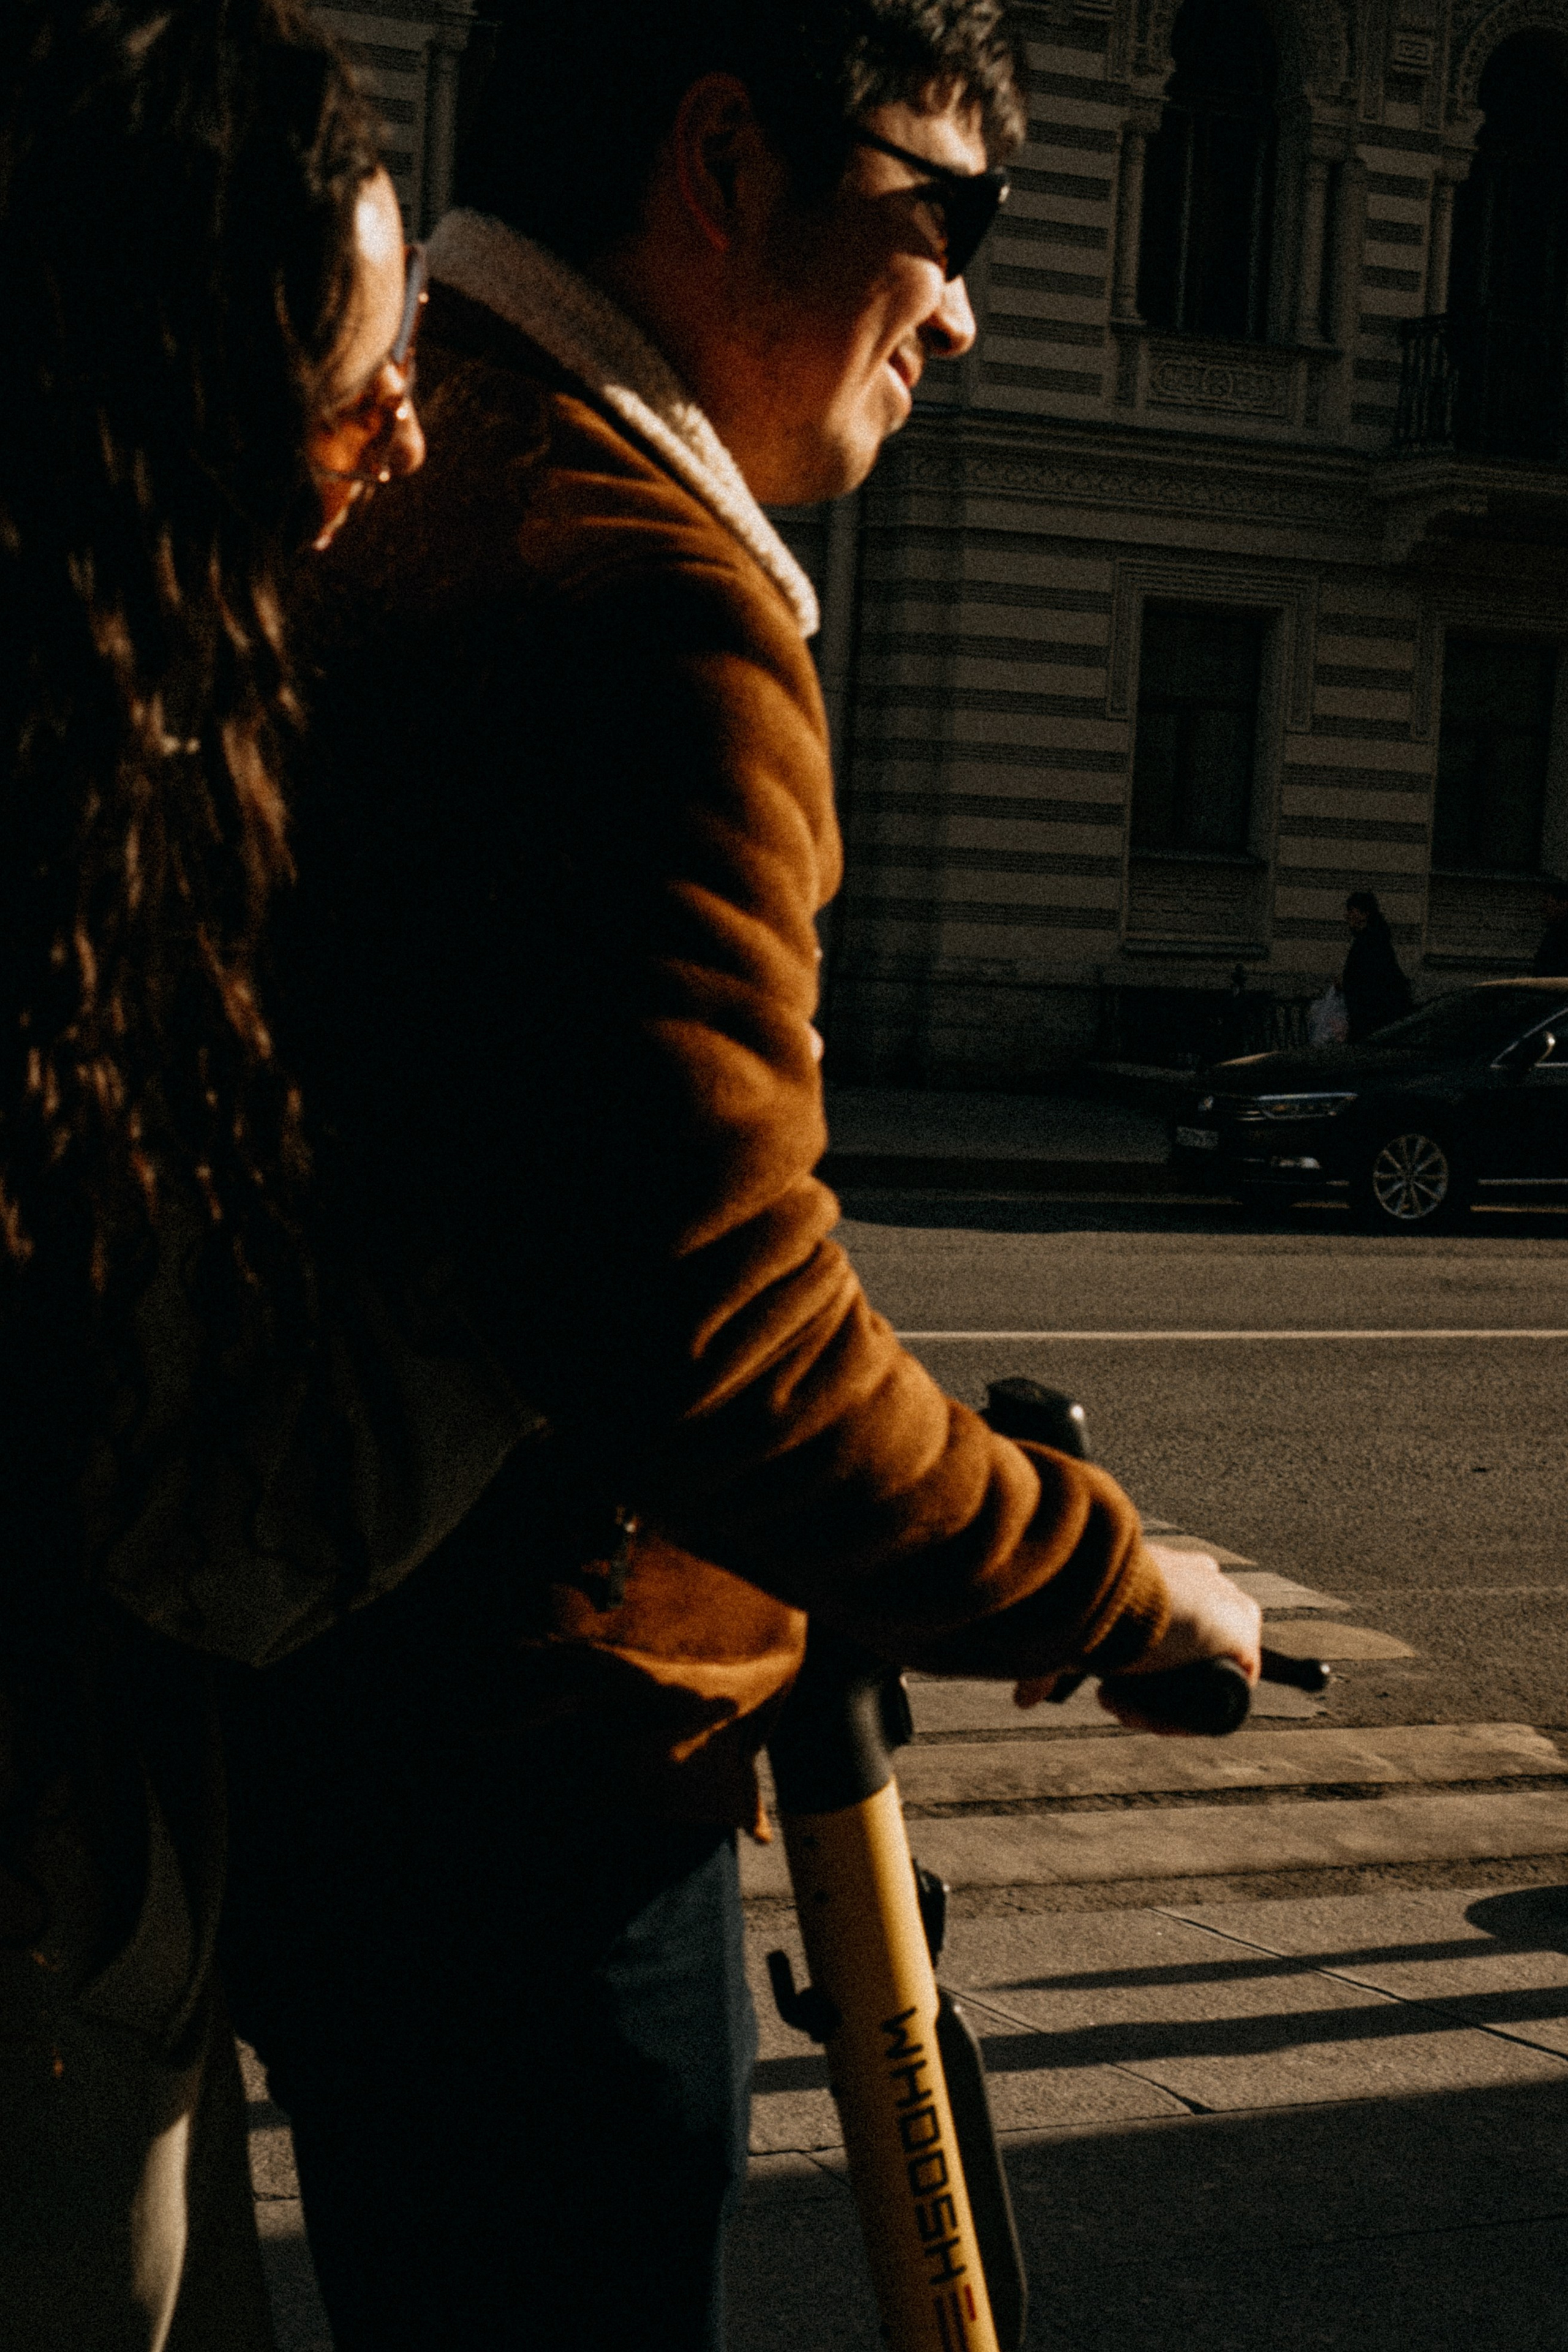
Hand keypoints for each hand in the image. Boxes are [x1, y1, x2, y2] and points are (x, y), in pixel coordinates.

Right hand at [1012, 1545, 1261, 1732]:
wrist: (1115, 1586)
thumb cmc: (1083, 1596)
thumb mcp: (1069, 1627)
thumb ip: (1049, 1664)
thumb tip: (1021, 1701)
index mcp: (1171, 1571)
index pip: (1167, 1627)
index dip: (1133, 1665)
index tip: (1103, 1682)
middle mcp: (1205, 1586)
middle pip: (1181, 1658)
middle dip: (1143, 1687)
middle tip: (1110, 1694)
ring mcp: (1228, 1611)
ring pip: (1197, 1679)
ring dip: (1159, 1704)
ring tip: (1122, 1704)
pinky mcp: (1242, 1638)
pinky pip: (1220, 1695)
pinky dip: (1188, 1714)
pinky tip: (1156, 1717)